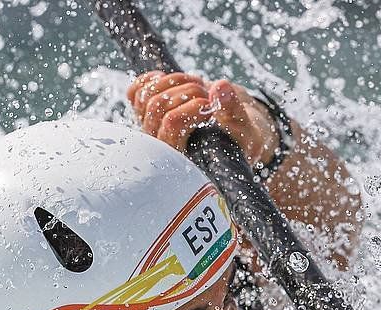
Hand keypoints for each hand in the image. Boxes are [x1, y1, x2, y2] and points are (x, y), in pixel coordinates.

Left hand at [126, 71, 279, 164]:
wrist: (230, 133)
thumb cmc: (238, 139)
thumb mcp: (245, 129)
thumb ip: (234, 111)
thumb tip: (220, 87)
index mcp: (182, 158)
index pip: (172, 123)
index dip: (193, 106)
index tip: (212, 106)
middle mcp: (161, 146)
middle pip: (157, 105)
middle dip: (188, 91)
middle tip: (208, 95)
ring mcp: (150, 128)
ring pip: (147, 94)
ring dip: (176, 81)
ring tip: (198, 88)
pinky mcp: (146, 113)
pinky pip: (135, 91)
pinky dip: (153, 79)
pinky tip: (172, 81)